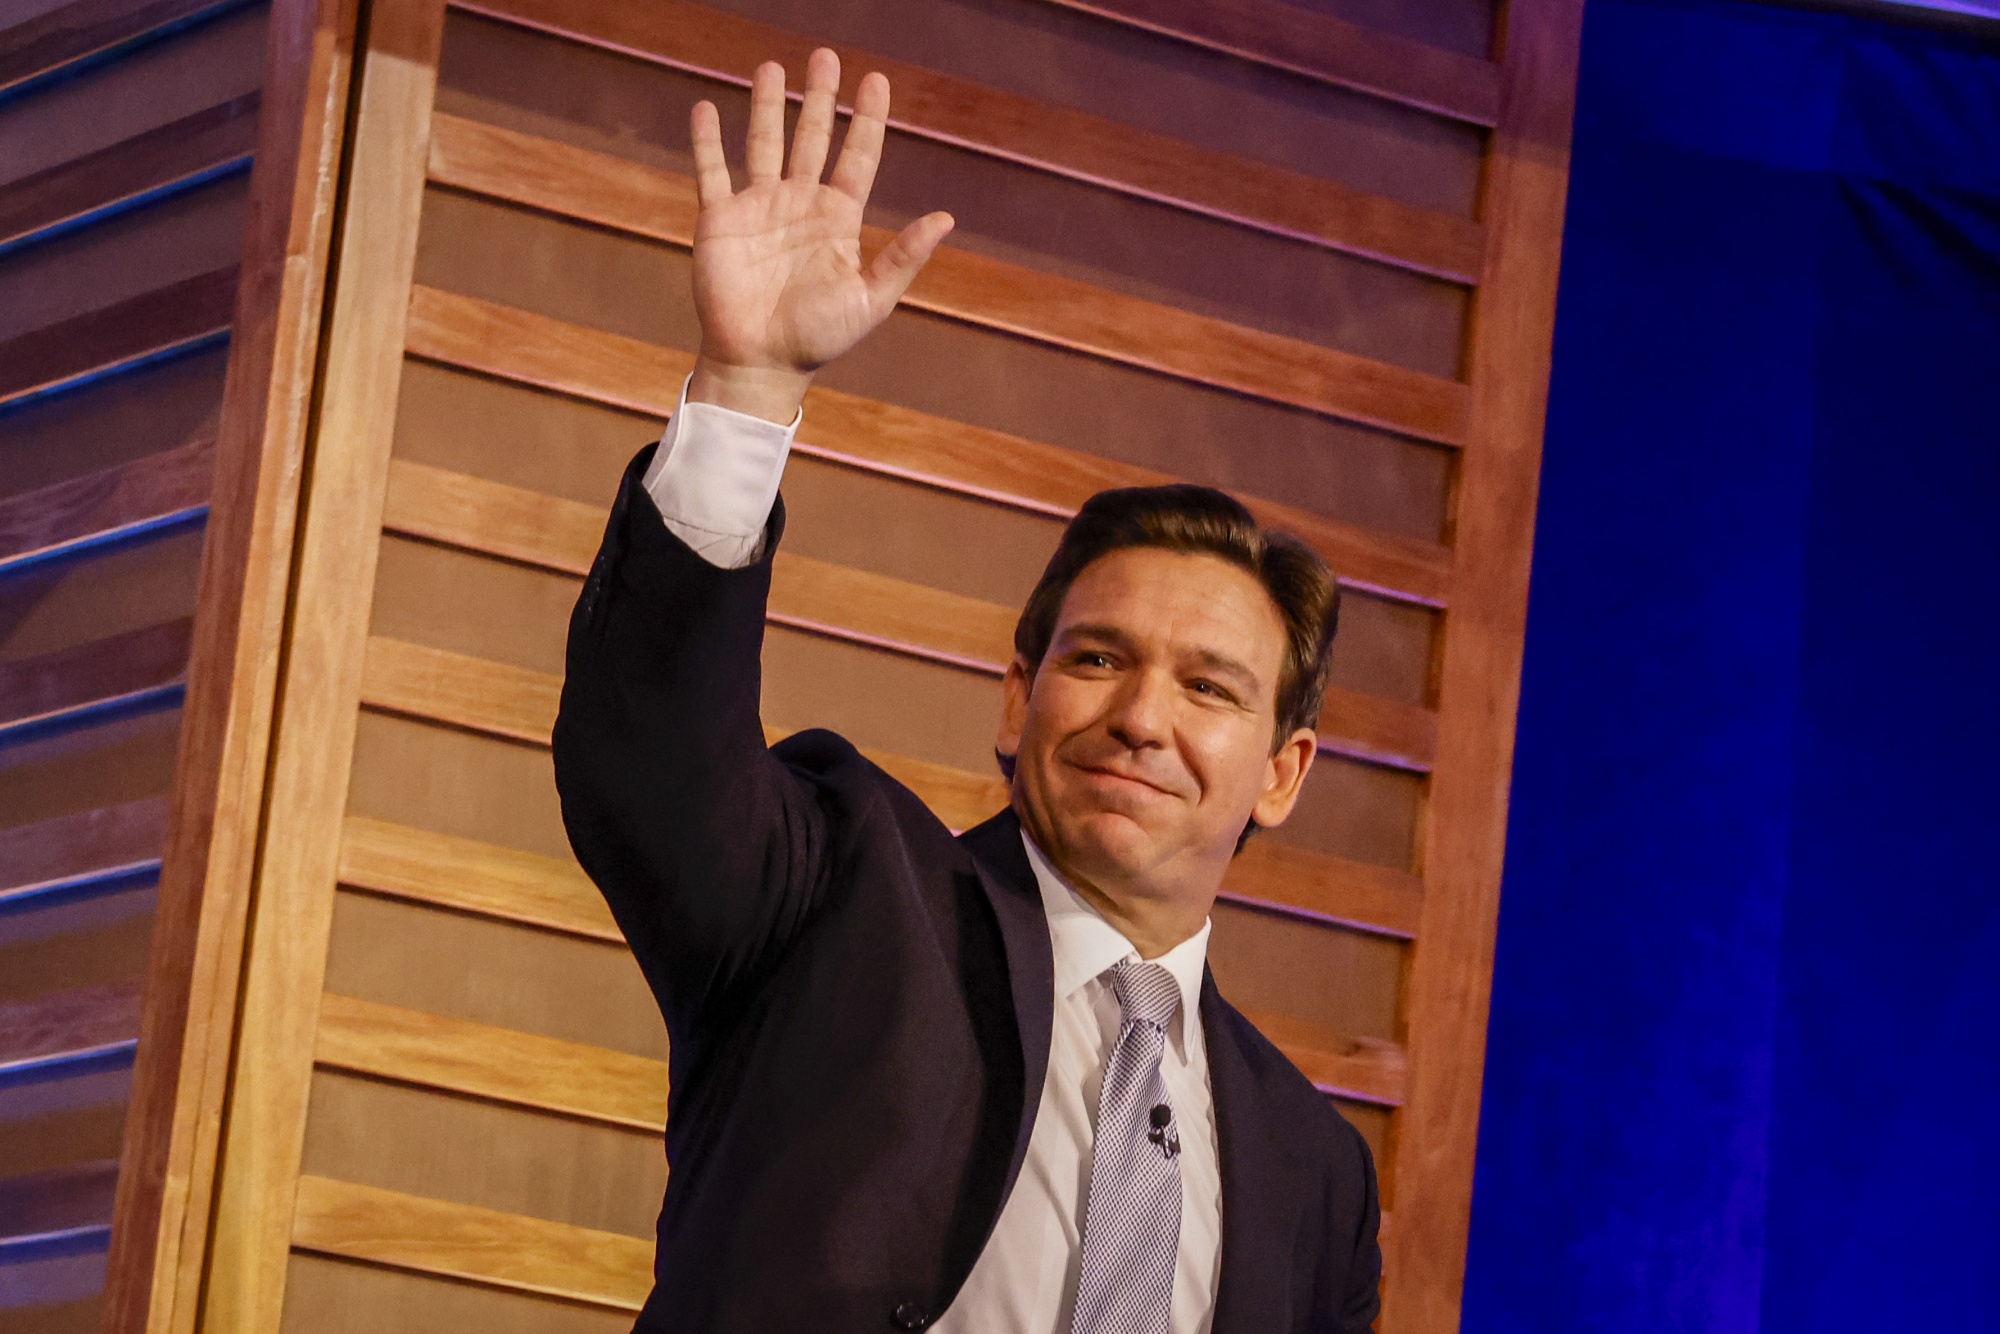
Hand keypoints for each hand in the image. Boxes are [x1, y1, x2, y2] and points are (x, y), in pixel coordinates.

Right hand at [687, 49, 953, 421]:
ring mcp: (758, 208)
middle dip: (819, 98)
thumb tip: (946, 218)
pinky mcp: (719, 219)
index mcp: (838, 219)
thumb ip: (903, 257)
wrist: (760, 363)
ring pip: (764, 142)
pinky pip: (711, 170)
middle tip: (825, 55)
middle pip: (812, 137)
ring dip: (766, 105)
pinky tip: (706, 107)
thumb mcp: (871, 299)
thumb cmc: (818, 337)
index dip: (867, 119)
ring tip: (772, 68)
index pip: (858, 156)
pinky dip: (707, 140)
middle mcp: (800, 204)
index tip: (876, 80)